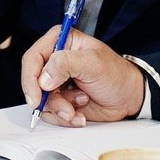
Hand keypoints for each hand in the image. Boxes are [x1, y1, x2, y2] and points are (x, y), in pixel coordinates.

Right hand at [18, 27, 145, 125]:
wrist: (129, 97)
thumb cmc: (116, 74)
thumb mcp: (93, 63)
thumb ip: (65, 64)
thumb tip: (43, 79)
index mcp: (59, 42)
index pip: (33, 58)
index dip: (30, 79)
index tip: (36, 98)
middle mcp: (54, 61)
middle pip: (34, 82)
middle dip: (50, 100)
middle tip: (66, 109)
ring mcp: (56, 82)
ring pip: (42, 101)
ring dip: (60, 109)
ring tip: (80, 106)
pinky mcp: (60, 99)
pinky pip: (51, 113)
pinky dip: (65, 117)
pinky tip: (79, 114)